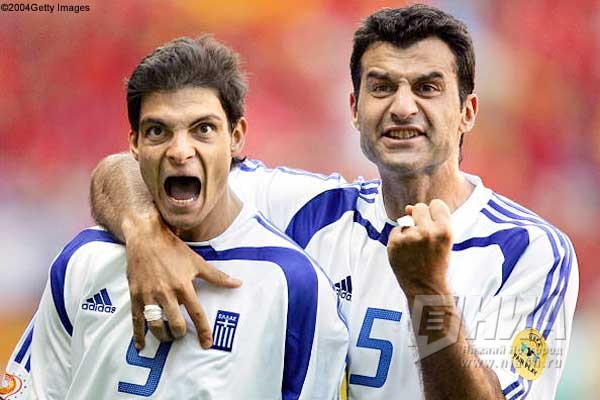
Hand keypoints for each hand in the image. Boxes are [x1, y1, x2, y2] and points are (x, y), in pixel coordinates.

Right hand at [124, 215, 241, 349]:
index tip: (207, 343)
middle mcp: (166, 293)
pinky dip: (138, 335)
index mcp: (183, 286)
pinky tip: (142, 345)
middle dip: (180, 333)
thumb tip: (238, 283)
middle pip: (175, 324)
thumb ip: (217, 277)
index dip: (203, 331)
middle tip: (182, 333)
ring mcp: (149, 295)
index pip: (196, 314)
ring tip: (168, 336)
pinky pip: (136, 320)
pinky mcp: (135, 295)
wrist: (146, 237)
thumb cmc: (173, 249)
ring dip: (163, 336)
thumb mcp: (197, 262)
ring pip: (156, 325)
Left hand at [387, 199, 452, 296]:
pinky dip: (399, 240)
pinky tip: (406, 253)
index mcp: (445, 231)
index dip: (434, 213)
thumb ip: (431, 221)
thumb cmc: (436, 264)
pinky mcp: (395, 243)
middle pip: (419, 207)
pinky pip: (396, 231)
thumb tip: (408, 207)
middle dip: (419, 217)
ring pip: (406, 220)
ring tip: (415, 249)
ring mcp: (410, 237)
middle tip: (423, 236)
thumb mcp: (443, 242)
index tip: (434, 224)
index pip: (436, 204)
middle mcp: (427, 232)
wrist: (425, 288)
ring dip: (409, 231)